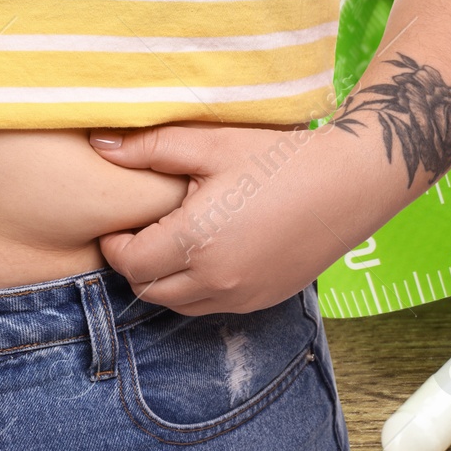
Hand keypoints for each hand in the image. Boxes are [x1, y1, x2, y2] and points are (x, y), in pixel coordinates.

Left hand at [88, 123, 383, 314]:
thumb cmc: (282, 158)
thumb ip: (151, 147)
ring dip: (167, 281)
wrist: (351, 183)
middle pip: (149, 290)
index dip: (115, 244)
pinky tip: (213, 254)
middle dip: (138, 264)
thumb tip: (99, 145)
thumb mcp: (213, 144)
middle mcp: (216, 279)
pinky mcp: (266, 299)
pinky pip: (214, 305)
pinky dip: (200, 288)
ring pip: (180, 304)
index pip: (130, 263)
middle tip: (144, 232)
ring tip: (177, 243)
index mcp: (195, 241)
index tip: (120, 223)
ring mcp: (243, 294)